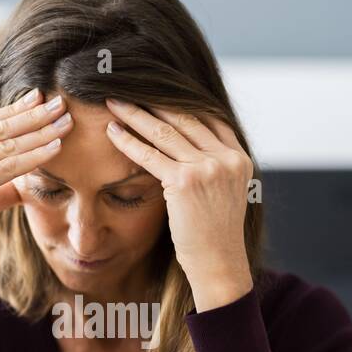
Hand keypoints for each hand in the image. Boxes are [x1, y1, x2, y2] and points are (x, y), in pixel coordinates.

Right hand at [0, 89, 73, 306]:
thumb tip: (25, 181)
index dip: (13, 109)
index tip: (38, 98)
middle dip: (31, 114)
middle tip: (59, 102)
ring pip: (6, 146)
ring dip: (39, 132)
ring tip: (65, 122)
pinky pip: (8, 167)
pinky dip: (34, 156)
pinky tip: (55, 148)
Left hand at [103, 98, 253, 311]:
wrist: (219, 264)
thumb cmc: (215, 234)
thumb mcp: (224, 193)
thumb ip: (213, 166)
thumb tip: (187, 145)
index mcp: (239, 157)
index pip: (208, 118)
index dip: (180, 101)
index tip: (156, 90)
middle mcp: (227, 158)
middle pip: (184, 119)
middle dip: (153, 101)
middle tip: (129, 87)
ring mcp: (208, 169)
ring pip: (165, 133)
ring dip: (135, 114)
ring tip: (113, 102)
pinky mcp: (185, 183)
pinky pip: (150, 155)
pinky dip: (128, 141)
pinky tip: (112, 131)